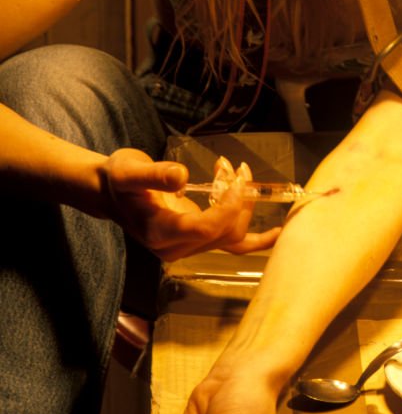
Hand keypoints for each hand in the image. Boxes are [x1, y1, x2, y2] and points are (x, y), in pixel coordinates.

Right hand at [101, 152, 280, 260]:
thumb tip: (181, 176)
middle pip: (225, 232)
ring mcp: (189, 247)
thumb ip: (155, 175)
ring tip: (236, 171)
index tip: (235, 177)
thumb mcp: (129, 171)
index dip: (228, 206)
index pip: (206, 228)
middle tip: (233, 166)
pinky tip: (279, 232)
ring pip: (232, 235)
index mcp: (160, 232)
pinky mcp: (198, 240)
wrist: (110, 192)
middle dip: (238, 198)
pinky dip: (257, 240)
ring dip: (243, 204)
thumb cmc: (119, 179)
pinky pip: (233, 245)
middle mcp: (176, 247)